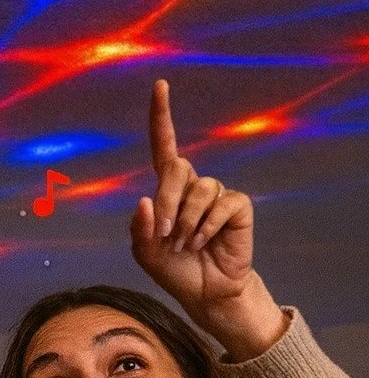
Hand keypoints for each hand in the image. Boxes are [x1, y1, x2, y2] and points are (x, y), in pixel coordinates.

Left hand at [130, 80, 283, 357]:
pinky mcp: (237, 206)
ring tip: (185, 243)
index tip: (160, 86)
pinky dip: (206, 227)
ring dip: (186, 222)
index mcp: (167, 190)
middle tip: (164, 235)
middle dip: (166, 202)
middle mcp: (192, 185)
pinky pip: (221, 205)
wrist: (204, 291)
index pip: (164, 146)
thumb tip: (144, 200)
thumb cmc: (173, 268)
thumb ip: (139, 228)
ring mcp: (216, 194)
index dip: (162, 117)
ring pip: (199, 190)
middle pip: (176, 169)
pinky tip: (204, 242)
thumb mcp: (145, 252)